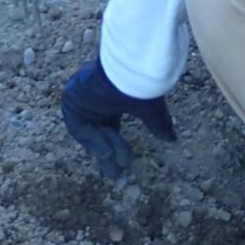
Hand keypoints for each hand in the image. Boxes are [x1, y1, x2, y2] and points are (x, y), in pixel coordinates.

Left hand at [60, 58, 175, 178]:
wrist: (131, 69)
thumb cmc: (141, 85)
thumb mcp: (151, 110)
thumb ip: (158, 124)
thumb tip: (172, 139)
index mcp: (110, 98)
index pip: (109, 126)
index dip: (116, 145)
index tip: (124, 163)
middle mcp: (93, 97)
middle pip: (97, 132)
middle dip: (107, 155)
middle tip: (116, 175)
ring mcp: (80, 96)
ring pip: (89, 132)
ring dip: (104, 149)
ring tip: (117, 163)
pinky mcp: (71, 97)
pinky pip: (78, 127)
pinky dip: (92, 140)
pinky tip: (107, 150)